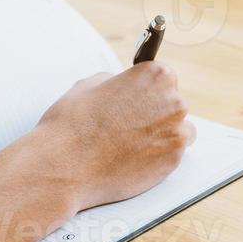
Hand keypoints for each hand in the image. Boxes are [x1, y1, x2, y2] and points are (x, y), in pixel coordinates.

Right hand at [31, 62, 194, 211]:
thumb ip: (117, 81)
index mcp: (155, 76)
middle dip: (155, 113)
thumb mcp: (90, 84)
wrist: (64, 165)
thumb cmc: (72, 124)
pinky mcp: (173, 160)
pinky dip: (157, 156)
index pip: (163, 77)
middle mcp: (173, 101)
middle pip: (173, 104)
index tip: (138, 99)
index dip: (147, 90)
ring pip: (178, 130)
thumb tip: (124, 87)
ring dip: (160, 134)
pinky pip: (173, 154)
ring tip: (131, 143)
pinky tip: (132, 158)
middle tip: (128, 124)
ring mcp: (176, 132)